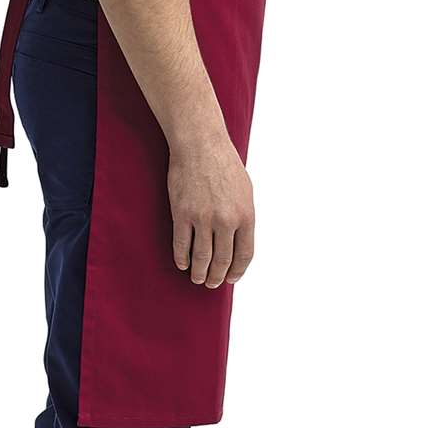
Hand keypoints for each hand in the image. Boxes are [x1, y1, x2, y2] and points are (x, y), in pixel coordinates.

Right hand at [167, 133, 254, 287]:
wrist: (200, 143)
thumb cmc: (224, 163)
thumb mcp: (245, 190)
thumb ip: (244, 216)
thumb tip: (240, 241)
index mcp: (246, 215)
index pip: (244, 255)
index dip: (237, 271)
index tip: (231, 278)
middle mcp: (226, 220)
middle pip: (222, 261)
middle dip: (217, 277)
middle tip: (212, 283)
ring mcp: (203, 218)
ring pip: (201, 258)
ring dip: (200, 273)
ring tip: (198, 278)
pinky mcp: (182, 214)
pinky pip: (181, 246)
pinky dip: (182, 259)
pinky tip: (183, 263)